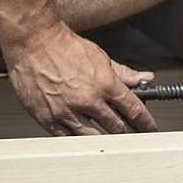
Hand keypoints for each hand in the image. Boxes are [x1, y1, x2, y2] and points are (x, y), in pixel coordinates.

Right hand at [5, 22, 156, 135]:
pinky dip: (77, 139)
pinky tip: (81, 136)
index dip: (145, 122)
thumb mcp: (100, 57)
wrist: (34, 43)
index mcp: (105, 84)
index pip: (133, 109)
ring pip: (93, 137)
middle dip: (124, 129)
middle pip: (115, 127)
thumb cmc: (64, 47)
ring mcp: (67, 112)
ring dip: (102, 136)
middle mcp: (88, 100)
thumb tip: (144, 79)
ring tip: (105, 133)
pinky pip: (67, 139)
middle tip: (126, 129)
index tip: (148, 127)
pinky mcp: (48, 118)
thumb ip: (124, 73)